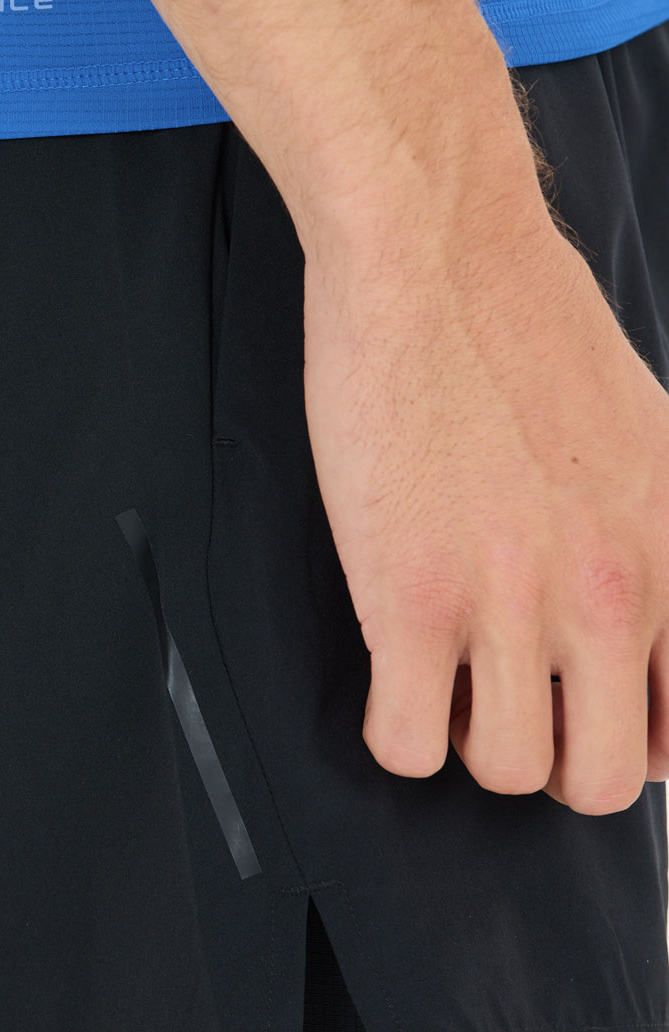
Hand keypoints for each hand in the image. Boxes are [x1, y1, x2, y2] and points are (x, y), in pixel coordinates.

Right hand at [298, 206, 668, 813]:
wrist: (438, 251)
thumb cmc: (528, 319)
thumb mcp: (651, 430)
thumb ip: (660, 535)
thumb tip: (643, 604)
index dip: (632, 735)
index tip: (583, 703)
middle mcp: (614, 592)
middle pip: (603, 780)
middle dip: (552, 755)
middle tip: (508, 696)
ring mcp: (514, 602)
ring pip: (504, 772)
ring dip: (466, 734)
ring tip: (440, 663)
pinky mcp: (412, 597)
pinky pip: (406, 745)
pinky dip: (395, 729)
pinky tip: (389, 667)